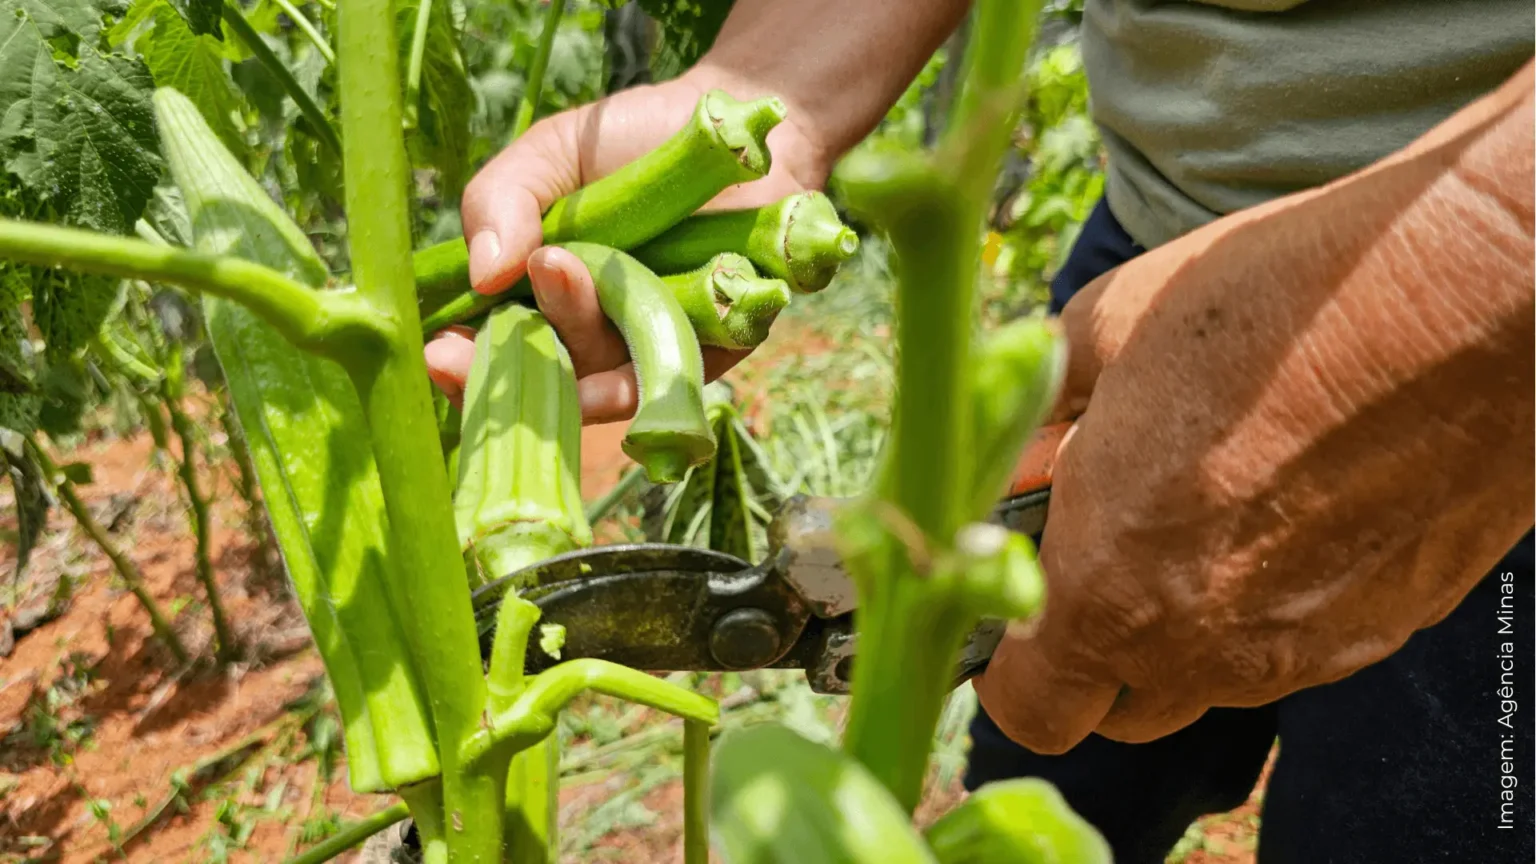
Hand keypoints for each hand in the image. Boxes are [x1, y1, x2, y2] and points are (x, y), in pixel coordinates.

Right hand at [424, 72, 828, 423]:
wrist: (730, 130)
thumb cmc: (628, 141)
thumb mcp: (547, 158)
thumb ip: (501, 202)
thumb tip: (483, 273)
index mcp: (536, 300)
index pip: (488, 354)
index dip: (461, 366)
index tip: (438, 352)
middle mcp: (587, 338)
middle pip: (542, 377)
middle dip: (513, 359)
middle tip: (505, 306)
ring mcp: (644, 351)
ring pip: (600, 380)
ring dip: (575, 336)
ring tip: (561, 269)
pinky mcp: (708, 356)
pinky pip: (670, 385)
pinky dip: (639, 381)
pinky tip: (610, 371)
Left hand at [974, 65, 1533, 753]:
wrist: (1471, 299)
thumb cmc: (1276, 302)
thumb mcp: (1108, 329)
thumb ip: (1038, 416)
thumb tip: (1017, 456)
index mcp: (1112, 588)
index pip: (1030, 708)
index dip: (1007, 665)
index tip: (1014, 601)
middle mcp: (1205, 648)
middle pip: (1117, 709)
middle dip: (1089, 648)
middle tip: (1096, 548)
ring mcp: (1303, 651)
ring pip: (1206, 682)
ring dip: (1178, 627)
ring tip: (1198, 510)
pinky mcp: (1381, 628)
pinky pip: (1288, 649)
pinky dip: (1263, 605)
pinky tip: (1282, 505)